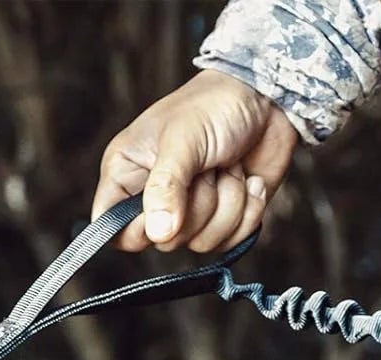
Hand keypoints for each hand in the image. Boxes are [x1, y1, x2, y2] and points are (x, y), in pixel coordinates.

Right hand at [92, 70, 298, 251]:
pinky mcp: (222, 219)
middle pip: (164, 241)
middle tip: (208, 168)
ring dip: (229, 204)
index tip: (163, 209)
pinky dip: (248, 210)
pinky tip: (249, 181)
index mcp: (127, 177)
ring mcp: (189, 213)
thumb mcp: (183, 139)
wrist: (267, 95)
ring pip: (201, 242)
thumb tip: (158, 234)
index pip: (112, 230)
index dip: (137, 231)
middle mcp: (154, 201)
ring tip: (229, 167)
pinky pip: (230, 241)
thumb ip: (165, 186)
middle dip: (199, 206)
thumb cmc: (214, 104)